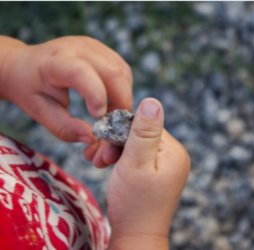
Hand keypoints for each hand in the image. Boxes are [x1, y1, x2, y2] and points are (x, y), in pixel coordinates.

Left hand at [0, 36, 131, 165]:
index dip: (96, 95)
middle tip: (113, 123)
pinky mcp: (101, 49)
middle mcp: (77, 48)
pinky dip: (122, 87)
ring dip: (123, 95)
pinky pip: (122, 68)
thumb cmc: (30, 89)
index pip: (82, 72)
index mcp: (56, 62)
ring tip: (111, 112)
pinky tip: (111, 98)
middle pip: (114, 72)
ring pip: (123, 71)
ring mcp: (92, 46)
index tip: (99, 118)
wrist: (23, 63)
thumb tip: (93, 138)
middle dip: (121, 102)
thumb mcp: (41, 112)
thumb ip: (65, 128)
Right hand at [106, 98, 190, 249]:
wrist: (136, 235)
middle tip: (97, 157)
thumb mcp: (135, 163)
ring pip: (136, 145)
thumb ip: (143, 132)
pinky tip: (107, 165)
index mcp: (173, 151)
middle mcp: (174, 156)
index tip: (103, 142)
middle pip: (140, 134)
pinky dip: (121, 159)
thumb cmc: (133, 203)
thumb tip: (153, 101)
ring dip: (115, 151)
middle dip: (116, 143)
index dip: (121, 130)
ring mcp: (166, 165)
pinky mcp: (156, 172)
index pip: (146, 124)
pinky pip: (137, 156)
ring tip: (98, 163)